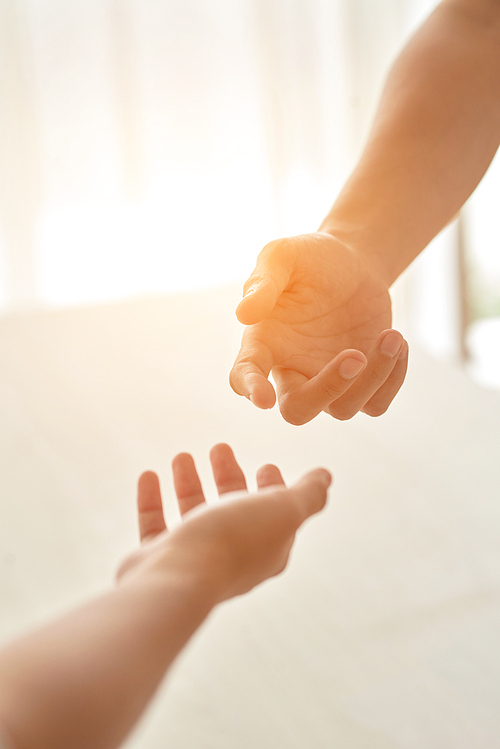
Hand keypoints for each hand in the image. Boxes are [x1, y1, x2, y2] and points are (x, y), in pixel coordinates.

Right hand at [117, 444, 330, 601]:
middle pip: (233, 510)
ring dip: (190, 483)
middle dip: (230, 477)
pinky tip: (149, 474)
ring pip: (194, 514)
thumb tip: (326, 478)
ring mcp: (194, 560)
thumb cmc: (232, 542)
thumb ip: (306, 495)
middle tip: (221, 448)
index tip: (266, 465)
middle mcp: (232, 557)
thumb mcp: (282, 510)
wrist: (175, 580)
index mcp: (267, 549)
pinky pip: (156, 525)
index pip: (277, 514)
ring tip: (182, 456)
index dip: (274, 488)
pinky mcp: (159, 562)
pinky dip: (154, 499)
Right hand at [230, 232, 407, 423]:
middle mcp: (293, 370)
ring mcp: (328, 381)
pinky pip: (376, 404)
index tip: (262, 398)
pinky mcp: (362, 383)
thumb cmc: (310, 259)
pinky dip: (392, 380)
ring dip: (373, 377)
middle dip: (328, 390)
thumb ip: (263, 282)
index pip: (244, 375)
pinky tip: (396, 343)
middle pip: (298, 410)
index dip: (250, 389)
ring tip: (391, 336)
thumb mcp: (283, 257)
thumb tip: (244, 314)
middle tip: (355, 356)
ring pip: (343, 409)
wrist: (354, 263)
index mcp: (264, 343)